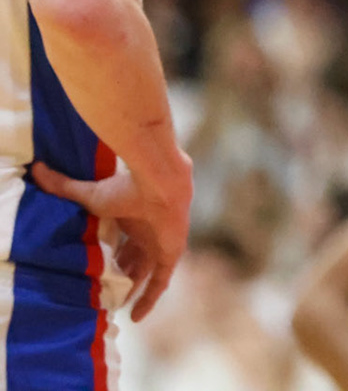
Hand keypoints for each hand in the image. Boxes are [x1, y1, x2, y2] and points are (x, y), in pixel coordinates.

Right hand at [33, 153, 191, 321]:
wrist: (160, 182)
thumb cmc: (126, 187)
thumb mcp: (90, 195)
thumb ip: (65, 187)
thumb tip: (37, 169)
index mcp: (131, 217)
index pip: (119, 241)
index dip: (107, 256)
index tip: (91, 271)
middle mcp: (147, 230)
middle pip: (132, 258)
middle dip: (118, 275)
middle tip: (100, 293)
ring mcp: (162, 242)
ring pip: (145, 272)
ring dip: (131, 289)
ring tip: (112, 308)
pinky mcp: (172, 253)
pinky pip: (161, 282)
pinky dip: (150, 298)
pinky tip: (136, 317)